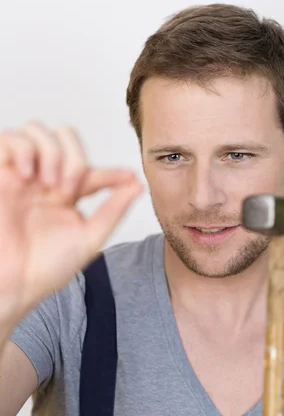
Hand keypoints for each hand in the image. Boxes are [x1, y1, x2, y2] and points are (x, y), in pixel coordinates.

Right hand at [0, 120, 142, 318]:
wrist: (12, 283)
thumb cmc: (44, 268)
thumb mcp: (88, 240)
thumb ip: (112, 211)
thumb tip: (137, 186)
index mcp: (66, 195)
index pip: (92, 170)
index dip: (112, 172)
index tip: (129, 178)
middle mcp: (44, 180)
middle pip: (65, 138)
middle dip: (74, 158)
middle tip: (69, 189)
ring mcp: (21, 175)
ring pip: (38, 131)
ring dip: (50, 152)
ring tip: (48, 183)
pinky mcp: (0, 174)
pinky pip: (10, 139)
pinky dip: (24, 149)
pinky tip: (28, 176)